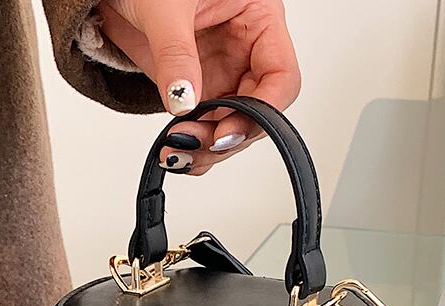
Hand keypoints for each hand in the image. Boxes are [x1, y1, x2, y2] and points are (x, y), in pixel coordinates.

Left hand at [96, 0, 299, 174]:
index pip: (280, 76)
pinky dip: (191, 146)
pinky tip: (174, 151)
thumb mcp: (164, 7)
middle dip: (228, 135)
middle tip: (197, 143)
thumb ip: (176, 53)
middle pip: (256, 111)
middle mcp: (244, 51)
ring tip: (177, 152)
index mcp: (257, 19)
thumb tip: (184, 101)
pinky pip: (204, 128)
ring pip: (230, 127)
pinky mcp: (197, 91)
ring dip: (208, 148)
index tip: (229, 131)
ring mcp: (221, 74)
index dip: (262, 110)